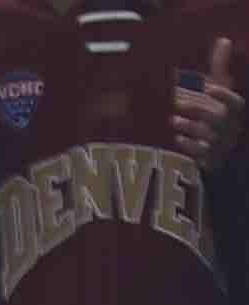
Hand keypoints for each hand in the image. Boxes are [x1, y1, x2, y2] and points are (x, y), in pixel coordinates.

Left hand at [173, 37, 242, 166]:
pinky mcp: (210, 160)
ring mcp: (221, 145)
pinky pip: (201, 154)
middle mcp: (230, 127)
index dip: (223, 94)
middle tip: (177, 102)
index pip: (233, 101)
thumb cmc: (217, 114)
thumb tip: (224, 40)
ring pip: (207, 135)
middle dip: (197, 108)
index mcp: (235, 110)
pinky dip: (189, 146)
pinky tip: (178, 139)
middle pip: (216, 117)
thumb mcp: (220, 91)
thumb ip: (220, 67)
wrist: (219, 152)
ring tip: (173, 121)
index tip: (208, 87)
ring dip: (190, 126)